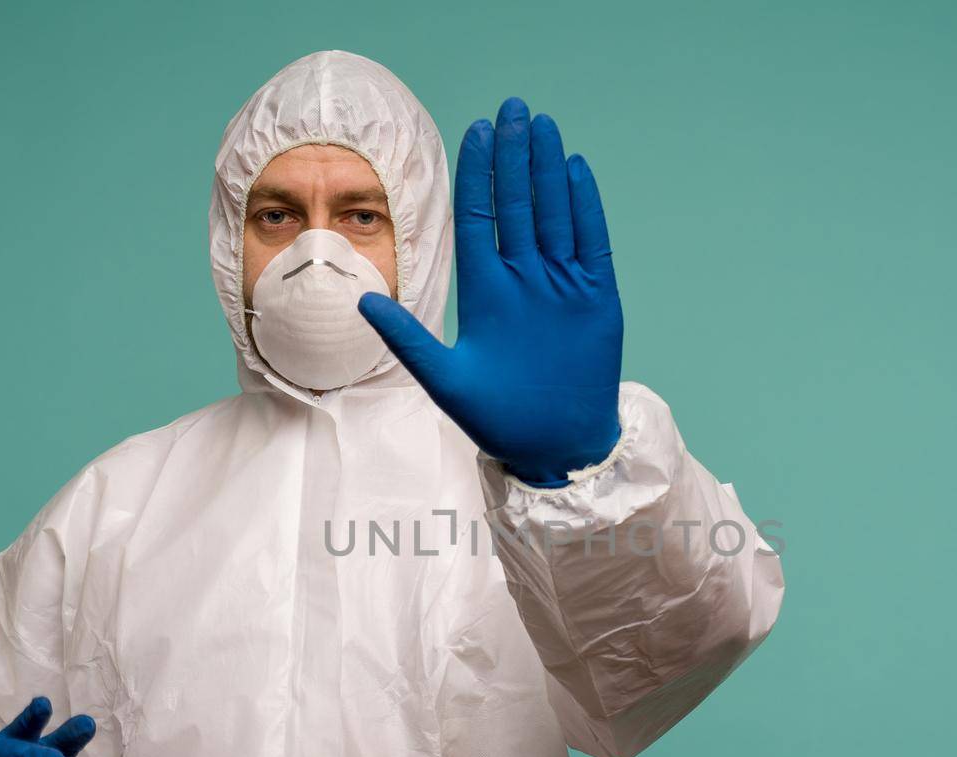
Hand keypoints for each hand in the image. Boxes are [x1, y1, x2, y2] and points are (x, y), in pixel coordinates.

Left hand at [359, 97, 622, 486]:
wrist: (554, 447)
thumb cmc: (497, 420)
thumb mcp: (444, 379)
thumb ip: (407, 338)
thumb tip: (360, 298)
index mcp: (486, 291)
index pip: (478, 218)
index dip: (477, 175)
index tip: (476, 132)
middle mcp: (523, 280)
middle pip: (518, 204)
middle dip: (515, 157)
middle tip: (513, 109)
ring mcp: (561, 286)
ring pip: (554, 213)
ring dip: (548, 170)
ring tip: (543, 126)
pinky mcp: (596, 298)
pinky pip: (591, 241)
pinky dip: (585, 206)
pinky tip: (575, 169)